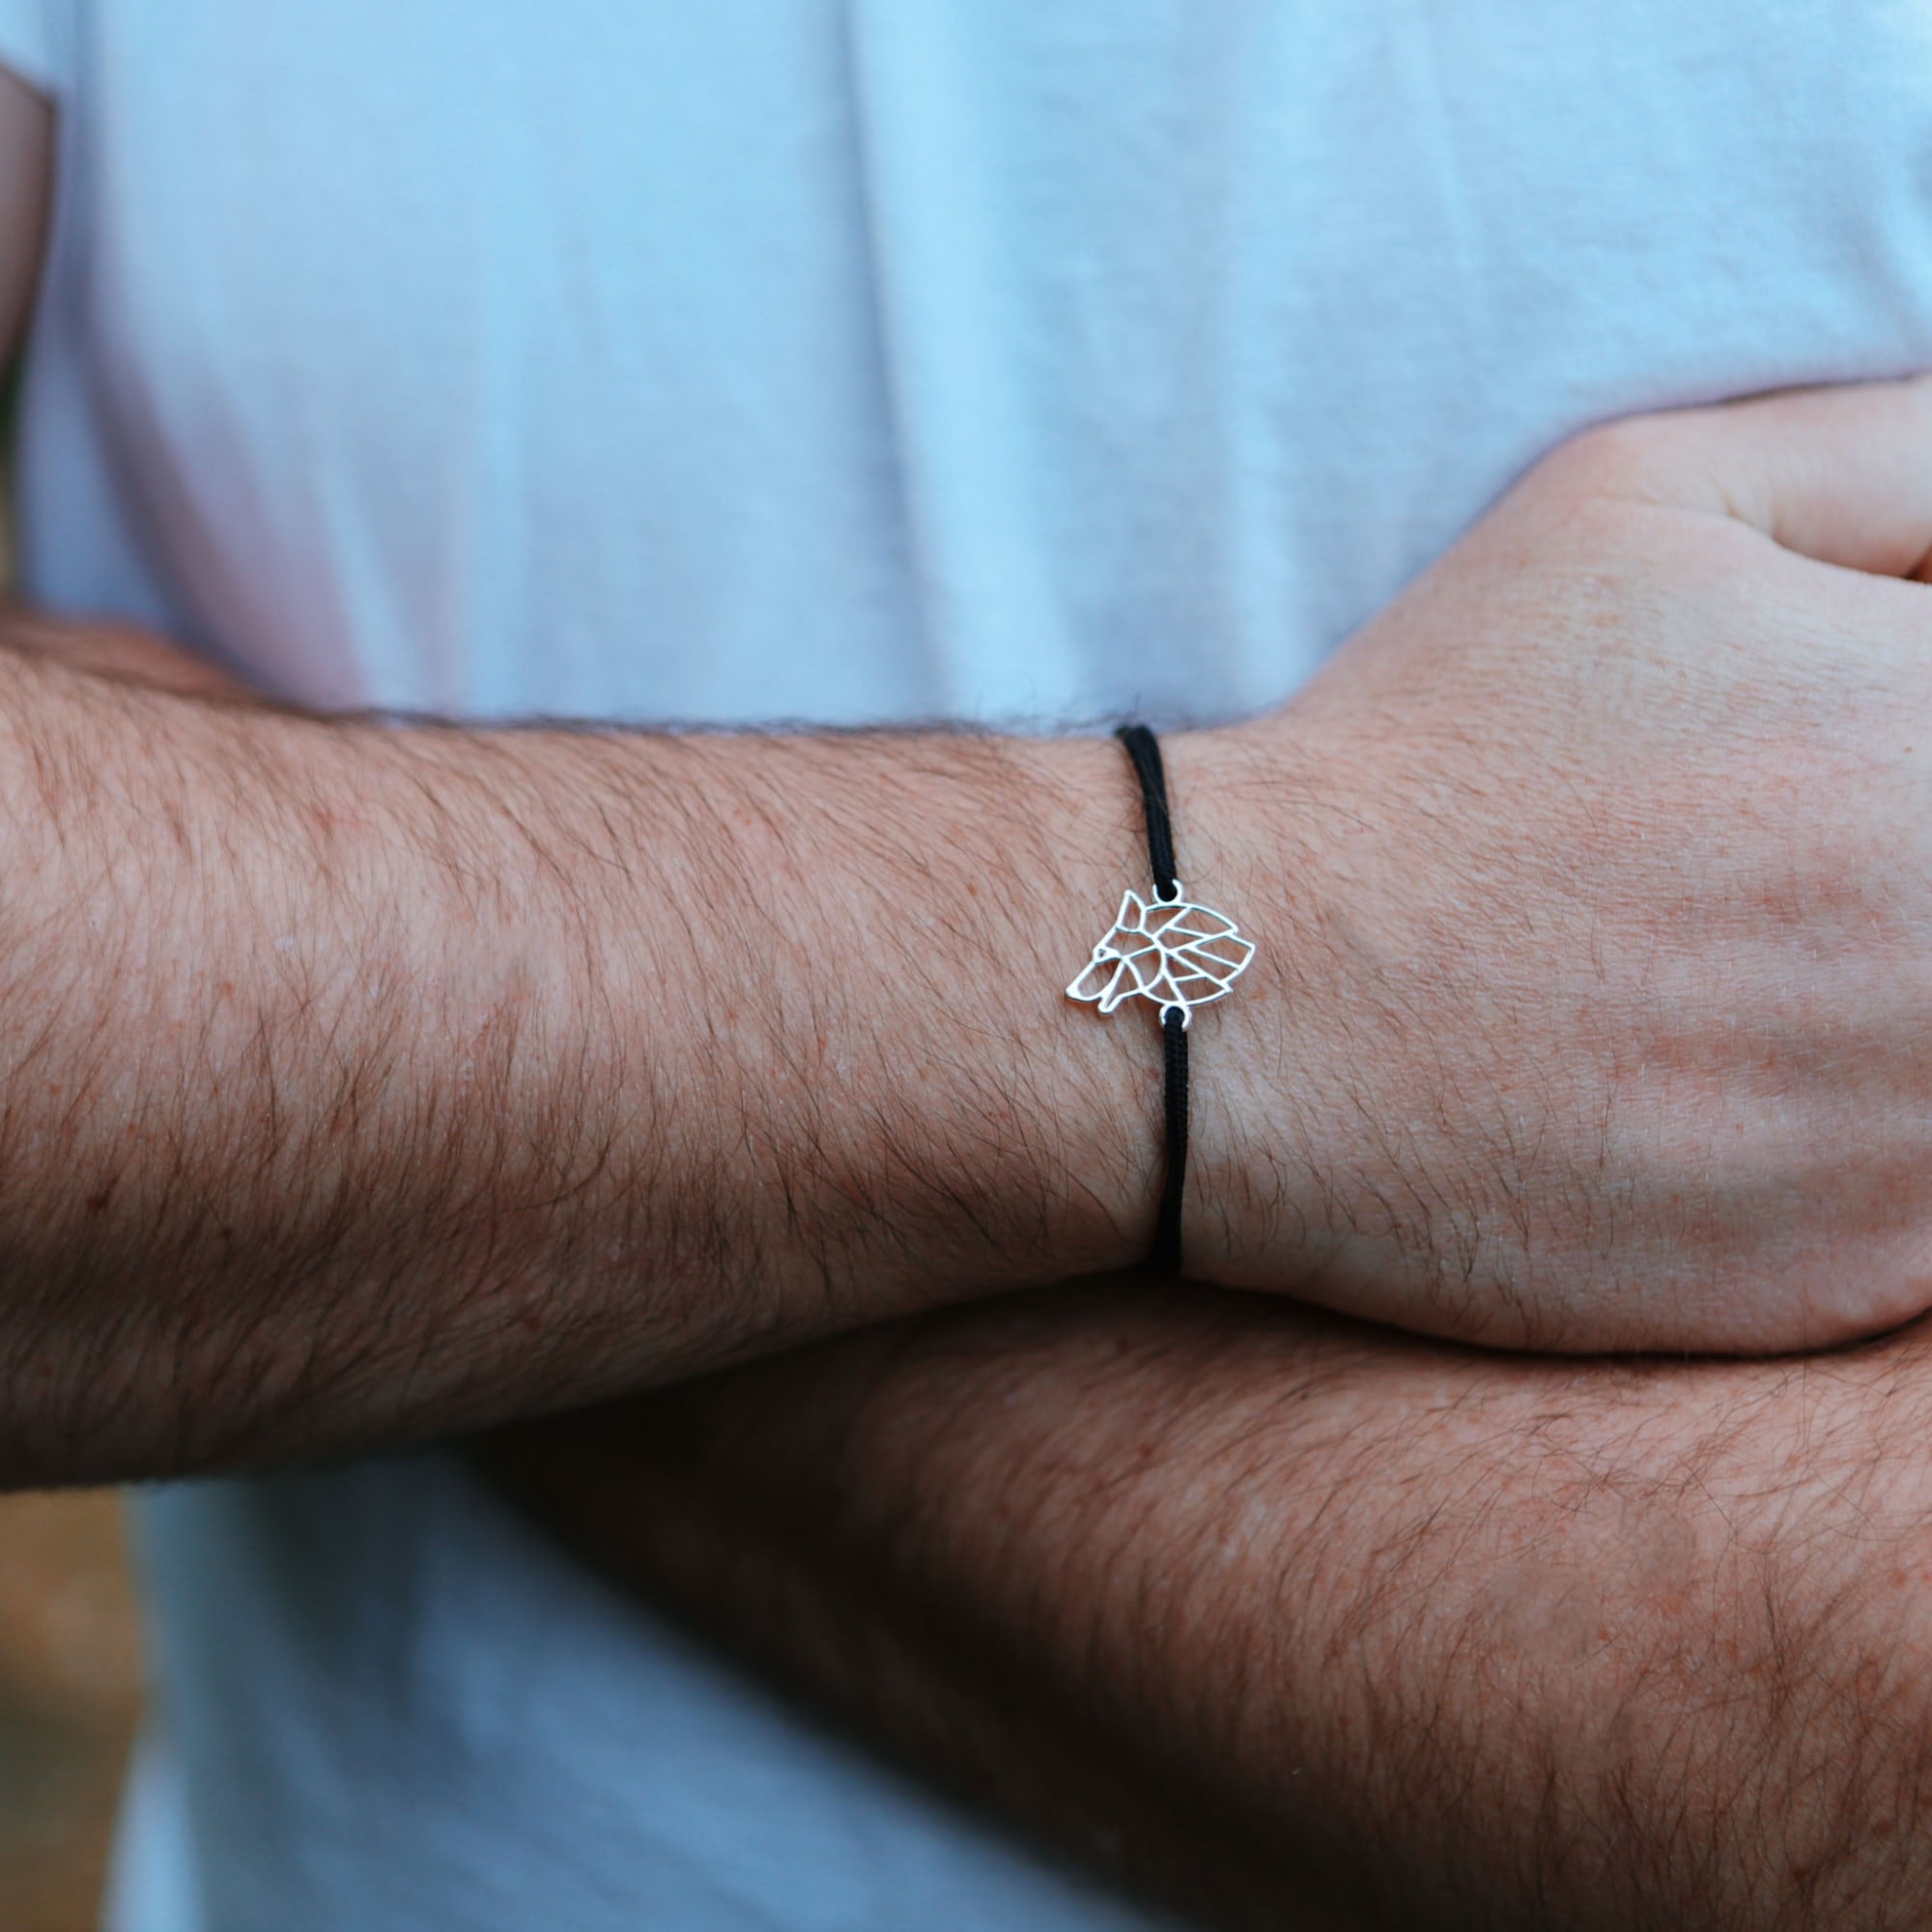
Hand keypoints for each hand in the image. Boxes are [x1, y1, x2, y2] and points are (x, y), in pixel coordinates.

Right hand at [1177, 376, 1931, 1349]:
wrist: (1252, 1000)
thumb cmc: (1436, 741)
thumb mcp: (1647, 500)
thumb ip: (1904, 450)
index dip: (1929, 738)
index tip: (1873, 768)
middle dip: (1913, 879)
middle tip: (1805, 873)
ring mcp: (1925, 1140)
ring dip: (1903, 1007)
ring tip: (1765, 970)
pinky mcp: (1857, 1282)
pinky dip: (1888, 1144)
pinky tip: (1751, 1087)